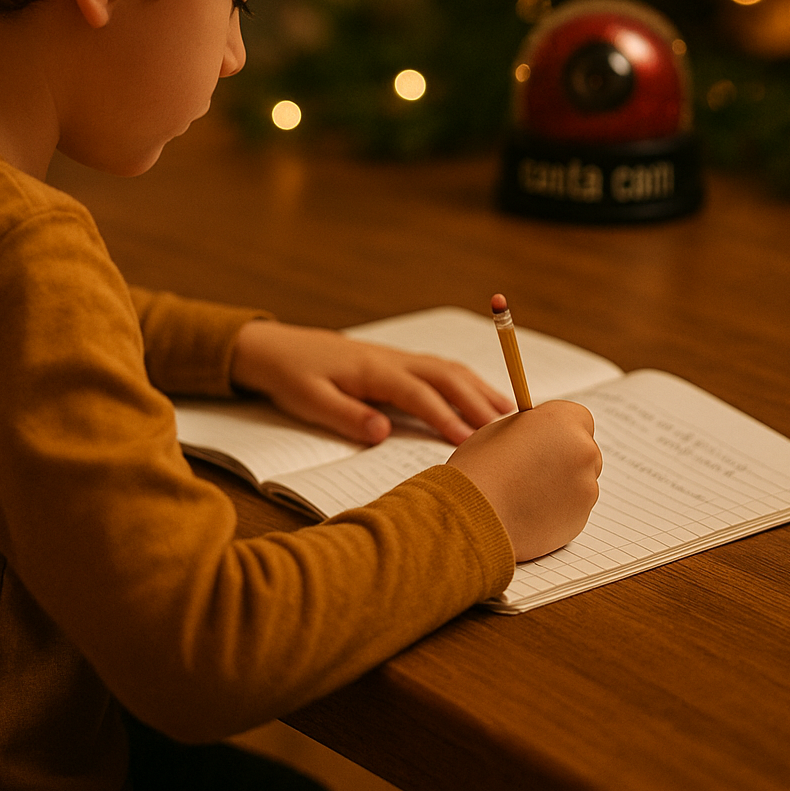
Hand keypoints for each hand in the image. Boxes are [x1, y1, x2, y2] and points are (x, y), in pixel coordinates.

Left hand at [229, 320, 514, 445]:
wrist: (278, 348)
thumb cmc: (293, 376)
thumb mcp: (309, 401)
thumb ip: (346, 416)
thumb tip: (383, 432)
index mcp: (374, 370)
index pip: (420, 395)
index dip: (447, 418)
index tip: (470, 442)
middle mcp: (393, 360)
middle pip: (447, 377)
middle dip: (479, 402)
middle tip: (508, 431)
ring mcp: (398, 358)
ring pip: (449, 369)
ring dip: (481, 388)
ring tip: (510, 412)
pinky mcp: (397, 362)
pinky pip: (441, 369)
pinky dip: (468, 382)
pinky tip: (480, 397)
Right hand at [448, 401, 601, 560]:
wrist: (473, 515)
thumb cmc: (479, 469)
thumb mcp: (500, 431)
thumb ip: (530, 430)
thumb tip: (537, 437)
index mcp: (562, 420)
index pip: (578, 417)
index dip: (559, 429)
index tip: (545, 439)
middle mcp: (583, 450)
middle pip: (583, 450)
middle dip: (564, 458)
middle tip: (533, 469)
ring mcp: (586, 487)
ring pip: (580, 482)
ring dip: (561, 486)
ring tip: (524, 494)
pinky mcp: (581, 518)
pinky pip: (574, 509)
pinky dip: (557, 510)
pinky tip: (529, 512)